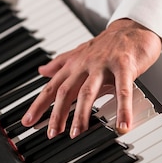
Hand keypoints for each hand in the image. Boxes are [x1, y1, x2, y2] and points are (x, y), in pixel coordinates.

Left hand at [21, 18, 161, 138]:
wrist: (133, 28)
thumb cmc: (108, 44)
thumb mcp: (81, 52)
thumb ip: (61, 63)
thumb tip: (42, 70)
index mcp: (75, 64)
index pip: (52, 86)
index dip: (39, 104)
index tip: (28, 121)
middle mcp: (85, 64)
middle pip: (66, 90)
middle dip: (57, 113)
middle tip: (52, 134)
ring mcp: (103, 64)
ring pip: (88, 91)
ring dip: (81, 114)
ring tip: (77, 133)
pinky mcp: (123, 65)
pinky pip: (122, 90)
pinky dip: (122, 109)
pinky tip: (123, 125)